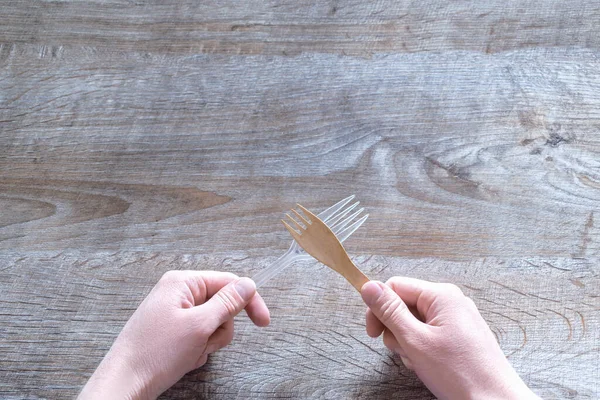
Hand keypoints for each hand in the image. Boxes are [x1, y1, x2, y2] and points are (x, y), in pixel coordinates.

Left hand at [79, 270, 269, 399]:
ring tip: (190, 352)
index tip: (263, 323)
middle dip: (219, 329)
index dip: (249, 301)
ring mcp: (174, 313)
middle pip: (221, 305)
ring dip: (208, 342)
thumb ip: (227, 303)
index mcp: (182, 282)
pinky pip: (199, 337)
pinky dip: (197, 350)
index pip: (228, 282)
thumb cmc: (155, 353)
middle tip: (204, 341)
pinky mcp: (172, 332)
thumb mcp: (199, 326)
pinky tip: (182, 359)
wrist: (125, 384)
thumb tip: (248, 284)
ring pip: (212, 324)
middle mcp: (178, 293)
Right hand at [361, 278, 538, 399]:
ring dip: (408, 344)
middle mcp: (450, 302)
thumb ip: (390, 311)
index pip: (394, 286)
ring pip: (414, 323)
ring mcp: (456, 319)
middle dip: (396, 331)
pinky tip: (429, 366)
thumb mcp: (415, 340)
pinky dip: (421, 350)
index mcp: (441, 295)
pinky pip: (428, 335)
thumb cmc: (461, 373)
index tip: (372, 333)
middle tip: (405, 351)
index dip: (378, 308)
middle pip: (404, 305)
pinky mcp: (458, 336)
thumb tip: (369, 286)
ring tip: (420, 362)